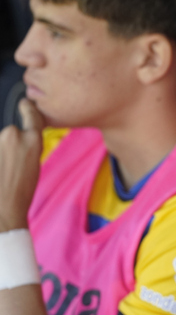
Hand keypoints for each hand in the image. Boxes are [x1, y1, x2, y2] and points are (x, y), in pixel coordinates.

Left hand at [0, 99, 45, 231]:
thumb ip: (27, 147)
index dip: (28, 109)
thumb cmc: (19, 194)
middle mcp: (12, 134)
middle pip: (8, 134)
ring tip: (0, 174)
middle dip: (7, 146)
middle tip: (8, 167)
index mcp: (32, 140)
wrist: (2, 210)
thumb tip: (17, 140)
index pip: (31, 115)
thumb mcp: (33, 166)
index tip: (25, 104)